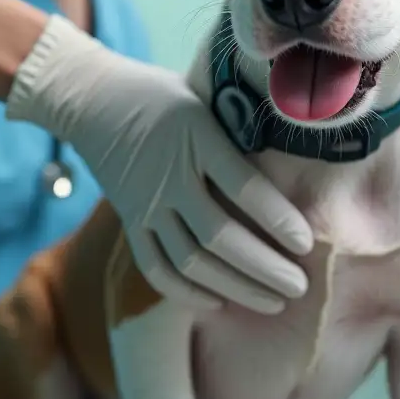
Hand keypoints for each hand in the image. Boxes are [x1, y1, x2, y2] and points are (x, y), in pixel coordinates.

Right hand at [7, 16, 312, 311]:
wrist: (92, 99)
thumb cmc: (164, 95)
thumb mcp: (205, 95)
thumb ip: (240, 127)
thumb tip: (298, 150)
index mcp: (197, 137)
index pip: (243, 186)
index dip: (278, 218)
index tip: (306, 243)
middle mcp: (171, 175)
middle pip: (220, 235)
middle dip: (265, 268)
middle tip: (300, 287)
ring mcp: (147, 203)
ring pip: (191, 260)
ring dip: (236, 287)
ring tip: (274, 301)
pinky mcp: (131, 221)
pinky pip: (156, 267)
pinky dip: (186, 291)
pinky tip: (218, 303)